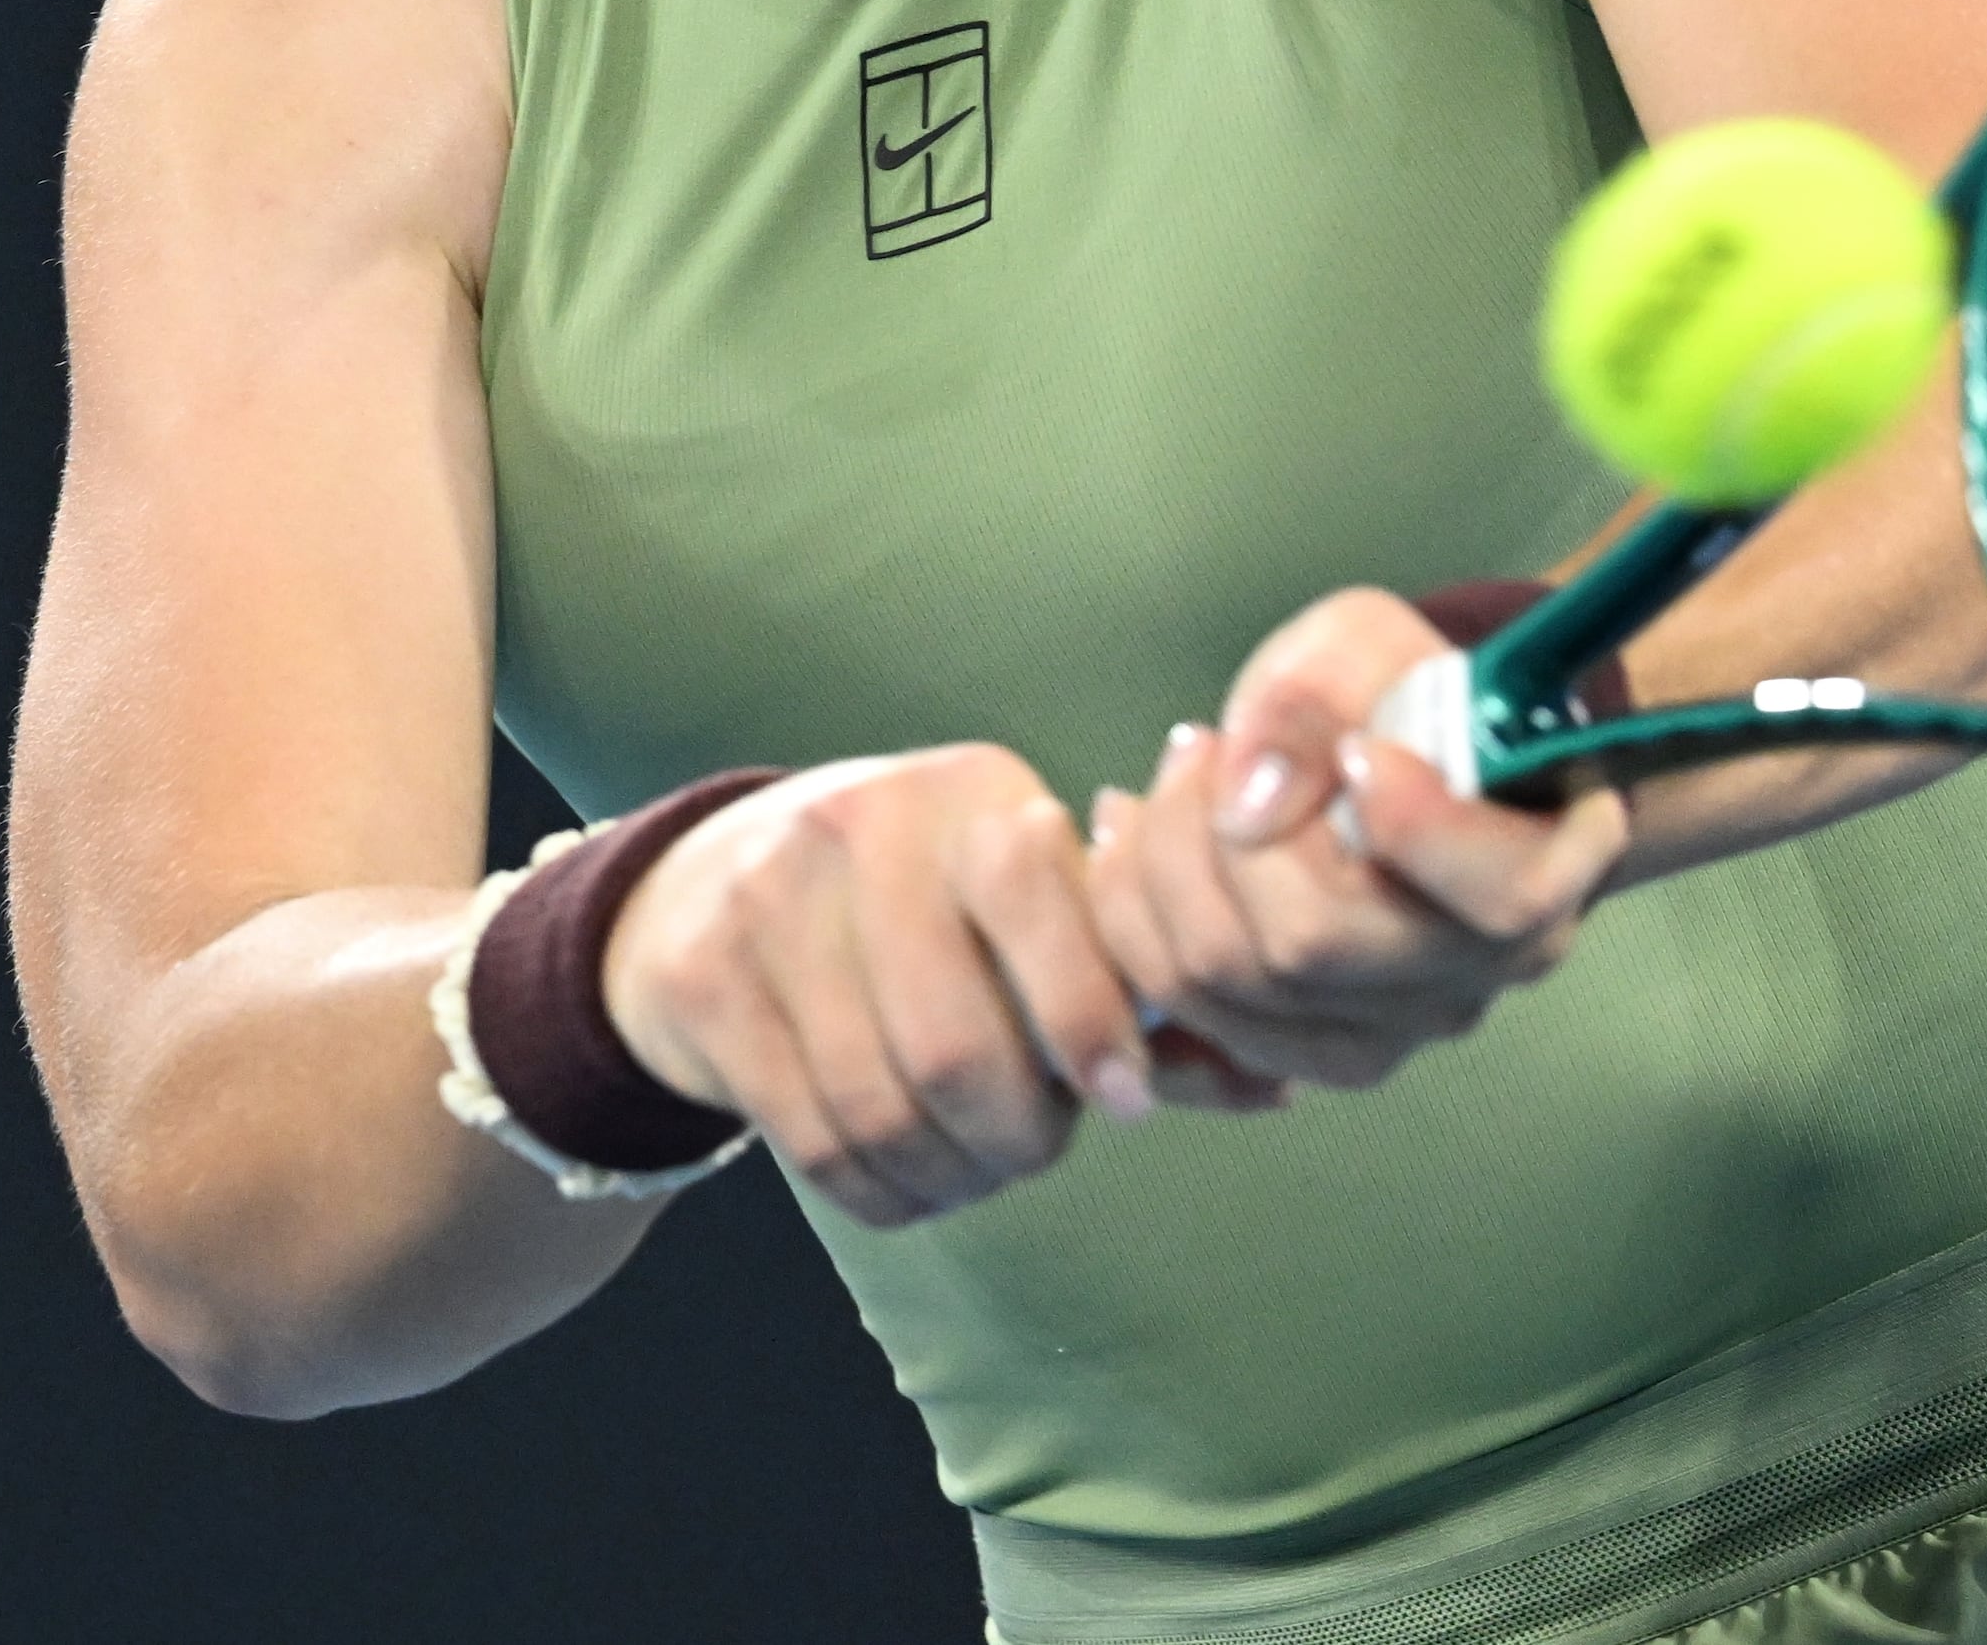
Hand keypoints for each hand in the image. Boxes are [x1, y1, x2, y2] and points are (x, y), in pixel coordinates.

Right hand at [596, 746, 1275, 1229]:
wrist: (705, 886)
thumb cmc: (926, 910)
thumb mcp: (1029, 902)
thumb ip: (1146, 988)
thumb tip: (1283, 1086)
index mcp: (975, 799)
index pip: (1045, 903)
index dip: (1093, 1020)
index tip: (1128, 1099)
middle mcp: (864, 828)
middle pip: (958, 1046)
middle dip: (1018, 1132)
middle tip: (1039, 1147)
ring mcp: (768, 902)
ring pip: (883, 1106)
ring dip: (951, 1172)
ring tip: (979, 1166)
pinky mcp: (702, 984)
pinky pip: (811, 1138)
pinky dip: (882, 1188)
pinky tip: (912, 1175)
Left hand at [1086, 588, 1631, 1092]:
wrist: (1397, 760)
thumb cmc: (1399, 698)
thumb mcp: (1371, 646)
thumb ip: (1319, 695)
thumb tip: (1252, 804)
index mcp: (1545, 869)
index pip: (1498, 898)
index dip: (1412, 825)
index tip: (1360, 749)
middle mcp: (1478, 975)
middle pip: (1311, 944)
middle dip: (1211, 830)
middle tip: (1196, 744)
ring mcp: (1392, 1032)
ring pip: (1230, 983)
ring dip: (1155, 872)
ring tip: (1156, 787)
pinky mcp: (1308, 1054)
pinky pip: (1187, 1016)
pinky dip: (1133, 929)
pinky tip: (1132, 853)